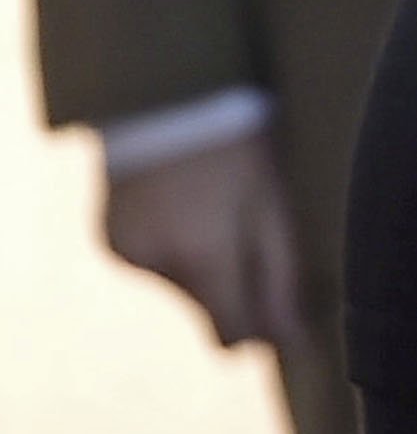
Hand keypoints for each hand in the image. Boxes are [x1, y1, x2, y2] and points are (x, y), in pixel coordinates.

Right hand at [102, 128, 303, 349]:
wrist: (170, 96)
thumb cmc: (240, 147)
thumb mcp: (275, 205)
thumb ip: (281, 275)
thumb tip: (289, 338)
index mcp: (207, 254)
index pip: (231, 332)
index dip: (261, 332)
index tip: (284, 320)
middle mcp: (161, 263)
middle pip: (207, 309)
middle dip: (234, 289)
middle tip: (252, 235)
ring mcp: (129, 254)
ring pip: (181, 286)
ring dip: (203, 265)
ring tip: (215, 209)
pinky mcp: (111, 242)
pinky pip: (153, 264)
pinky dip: (173, 248)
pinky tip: (184, 207)